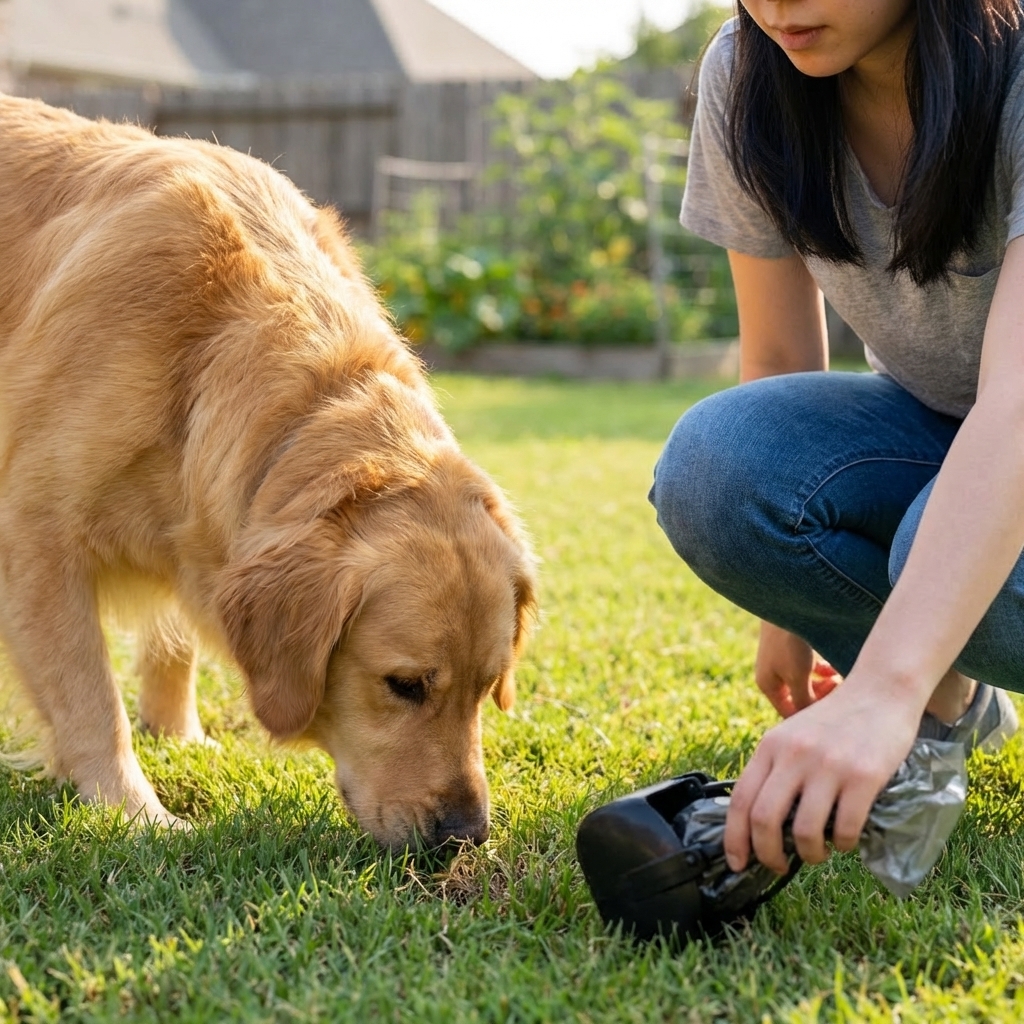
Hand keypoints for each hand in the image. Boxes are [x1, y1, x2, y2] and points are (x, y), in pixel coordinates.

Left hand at [724, 668, 919, 872]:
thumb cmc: (835, 719)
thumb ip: (775, 769)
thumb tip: (759, 822)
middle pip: (764, 819)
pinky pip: (845, 828)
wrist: (879, 690)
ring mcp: (828, 766)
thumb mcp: (792, 735)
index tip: (736, 863)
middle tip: (778, 866)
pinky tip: (845, 839)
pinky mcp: (863, 776)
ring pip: (804, 831)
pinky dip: (843, 844)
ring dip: (809, 855)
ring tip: (816, 854)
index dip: (734, 838)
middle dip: (767, 855)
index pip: (740, 800)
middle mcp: (794, 755)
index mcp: (771, 746)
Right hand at [755, 622, 839, 717]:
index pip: (791, 715)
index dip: (812, 717)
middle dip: (821, 697)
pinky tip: (834, 665)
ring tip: (839, 677)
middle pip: (801, 700)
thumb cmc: (789, 641)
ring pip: (809, 684)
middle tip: (839, 689)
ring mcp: (784, 663)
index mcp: (768, 686)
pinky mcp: (795, 649)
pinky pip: (812, 669)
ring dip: (825, 684)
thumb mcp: (798, 677)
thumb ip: (804, 702)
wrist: (787, 602)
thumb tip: (811, 722)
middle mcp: (774, 676)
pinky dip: (824, 670)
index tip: (834, 709)